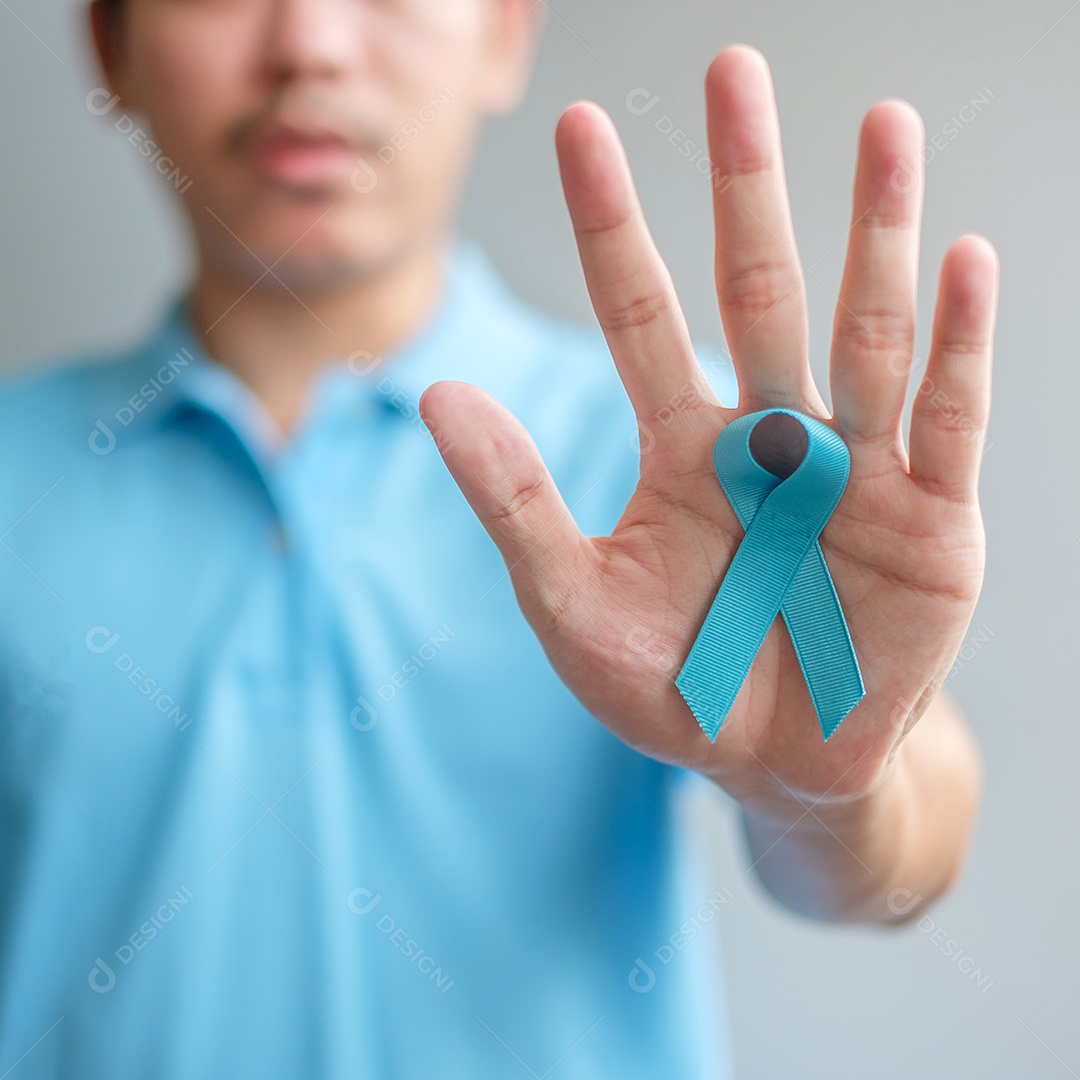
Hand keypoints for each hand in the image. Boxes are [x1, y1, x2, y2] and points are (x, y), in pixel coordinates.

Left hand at [418, 45, 998, 812]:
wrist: (774, 763)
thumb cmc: (675, 687)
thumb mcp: (573, 604)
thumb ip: (516, 501)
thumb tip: (436, 391)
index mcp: (680, 449)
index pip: (639, 315)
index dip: (610, 227)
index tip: (579, 128)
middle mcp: (769, 436)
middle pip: (755, 291)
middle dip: (746, 187)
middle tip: (735, 72)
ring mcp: (855, 469)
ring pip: (863, 330)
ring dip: (875, 231)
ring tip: (884, 125)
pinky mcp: (932, 519)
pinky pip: (944, 420)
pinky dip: (956, 347)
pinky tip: (961, 262)